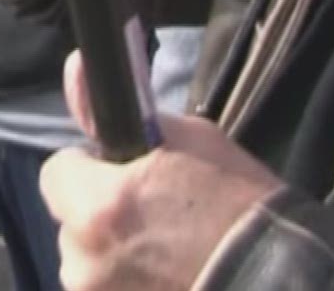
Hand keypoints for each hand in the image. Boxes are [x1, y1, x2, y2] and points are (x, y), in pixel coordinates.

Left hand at [41, 51, 281, 290]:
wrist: (276, 279)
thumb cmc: (238, 204)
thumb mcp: (187, 139)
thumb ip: (115, 111)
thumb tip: (74, 65)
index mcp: (96, 206)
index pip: (56, 172)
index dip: (90, 168)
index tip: (124, 173)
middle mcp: (84, 260)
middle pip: (70, 223)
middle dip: (99, 216)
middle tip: (152, 215)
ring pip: (87, 263)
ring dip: (111, 256)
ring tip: (164, 253)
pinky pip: (106, 290)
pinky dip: (128, 282)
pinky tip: (166, 275)